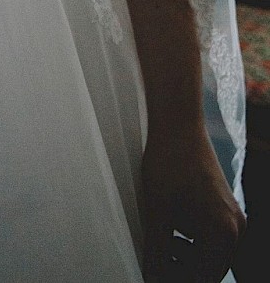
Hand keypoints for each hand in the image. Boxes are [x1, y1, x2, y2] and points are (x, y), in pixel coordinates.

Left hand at [142, 127, 244, 281]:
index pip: (205, 279)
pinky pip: (209, 235)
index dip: (179, 281)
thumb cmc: (168, 161)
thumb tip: (152, 278)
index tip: (157, 278)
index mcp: (225, 233)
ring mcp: (231, 215)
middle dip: (182, 271)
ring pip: (209, 252)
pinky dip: (190, 240)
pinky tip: (169, 230)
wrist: (178, 121)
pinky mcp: (222, 205)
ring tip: (160, 246)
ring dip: (185, 257)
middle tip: (155, 265)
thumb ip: (157, 250)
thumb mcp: (158, 211)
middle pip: (209, 268)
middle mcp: (235, 227)